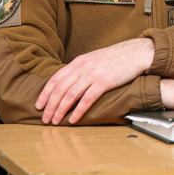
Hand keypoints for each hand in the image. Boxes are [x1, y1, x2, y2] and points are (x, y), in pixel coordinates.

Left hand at [35, 37, 154, 124]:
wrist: (134, 53)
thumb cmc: (115, 59)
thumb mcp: (93, 60)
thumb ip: (81, 70)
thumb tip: (70, 84)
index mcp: (78, 62)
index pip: (55, 78)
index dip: (45, 93)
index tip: (39, 105)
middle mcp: (82, 67)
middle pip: (60, 89)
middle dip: (50, 105)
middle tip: (45, 118)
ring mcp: (93, 74)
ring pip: (70, 95)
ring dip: (60, 110)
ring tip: (55, 121)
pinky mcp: (104, 82)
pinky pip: (87, 99)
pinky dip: (78, 111)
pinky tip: (73, 119)